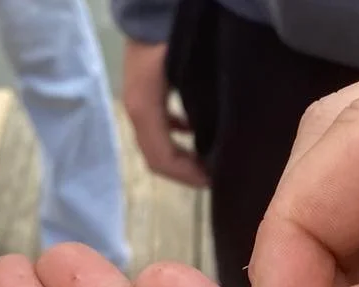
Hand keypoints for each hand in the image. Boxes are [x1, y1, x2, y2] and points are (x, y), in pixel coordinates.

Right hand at [123, 39, 207, 187]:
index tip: (215, 180)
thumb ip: (199, 109)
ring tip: (211, 155)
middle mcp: (137, 106)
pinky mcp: (146, 85)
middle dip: (185, 168)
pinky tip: (197, 128)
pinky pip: (160, 118)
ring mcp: (139, 96)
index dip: (186, 175)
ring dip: (182, 151)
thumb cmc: (174, 34)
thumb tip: (220, 144)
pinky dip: (178, 130)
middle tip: (216, 173)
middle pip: (157, 153)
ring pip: (158, 138)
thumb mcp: (186, 73)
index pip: (161, 158)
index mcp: (144, 107)